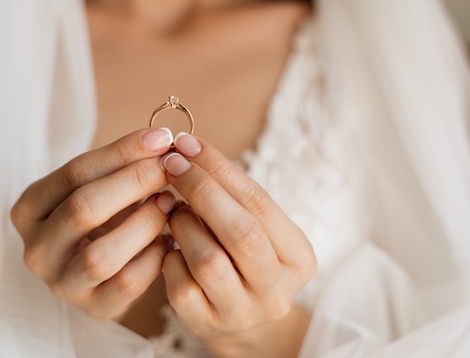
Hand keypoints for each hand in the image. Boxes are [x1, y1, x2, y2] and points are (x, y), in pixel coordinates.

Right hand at [11, 128, 175, 318]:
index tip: (160, 138)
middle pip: (83, 209)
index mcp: (29, 209)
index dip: (121, 152)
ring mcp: (62, 283)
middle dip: (134, 182)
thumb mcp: (100, 185)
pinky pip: (127, 283)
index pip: (73, 173)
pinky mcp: (93, 307)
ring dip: (145, 223)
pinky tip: (169, 238)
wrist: (104, 268)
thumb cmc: (102, 216)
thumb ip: (122, 163)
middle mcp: (36, 249)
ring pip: (102, 255)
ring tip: (170, 202)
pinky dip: (154, 256)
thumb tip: (161, 139)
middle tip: (169, 168)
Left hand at [160, 133, 316, 357]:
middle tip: (172, 165)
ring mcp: (244, 312)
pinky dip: (170, 258)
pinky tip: (171, 246)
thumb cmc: (245, 259)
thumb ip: (234, 196)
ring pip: (209, 261)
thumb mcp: (256, 228)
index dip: (220, 168)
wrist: (244, 322)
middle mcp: (278, 289)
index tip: (189, 144)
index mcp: (299, 256)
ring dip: (183, 225)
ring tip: (174, 210)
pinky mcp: (208, 325)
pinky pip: (181, 286)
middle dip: (201, 190)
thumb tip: (189, 149)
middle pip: (241, 232)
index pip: (260, 202)